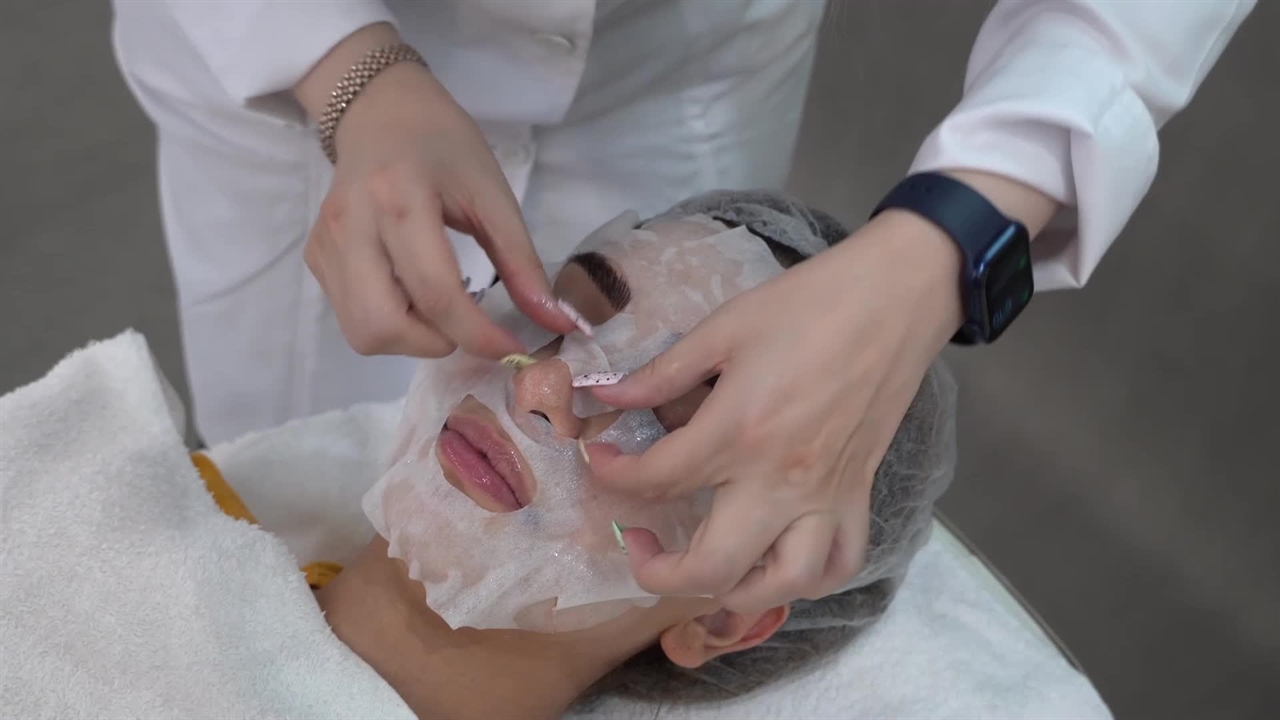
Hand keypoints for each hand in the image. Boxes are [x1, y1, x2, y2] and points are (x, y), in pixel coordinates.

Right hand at [294, 25, 573, 358]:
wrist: (379, 109)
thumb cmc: (444, 144)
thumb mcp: (492, 194)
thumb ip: (521, 262)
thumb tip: (553, 322)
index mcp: (399, 199)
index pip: (435, 293)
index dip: (477, 335)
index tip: (511, 349)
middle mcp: (352, 225)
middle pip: (383, 326)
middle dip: (434, 342)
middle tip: (465, 322)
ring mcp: (326, 244)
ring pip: (362, 332)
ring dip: (410, 338)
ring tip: (438, 305)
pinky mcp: (315, 257)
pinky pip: (350, 317)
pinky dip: (389, 322)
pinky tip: (410, 290)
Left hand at [588, 172, 1057, 610]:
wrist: (896, 298)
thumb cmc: (809, 304)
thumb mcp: (725, 327)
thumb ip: (662, 372)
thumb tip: (607, 396)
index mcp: (739, 431)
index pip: (656, 481)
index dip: (612, 476)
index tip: (600, 459)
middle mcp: (780, 480)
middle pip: (710, 568)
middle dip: (655, 572)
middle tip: (636, 541)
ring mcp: (825, 498)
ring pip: (778, 586)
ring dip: (731, 591)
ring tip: (704, 564)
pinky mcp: (858, 497)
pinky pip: (837, 565)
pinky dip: (803, 579)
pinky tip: (774, 557)